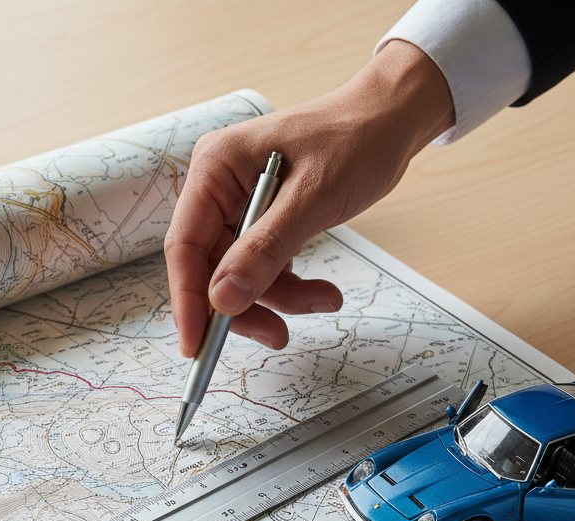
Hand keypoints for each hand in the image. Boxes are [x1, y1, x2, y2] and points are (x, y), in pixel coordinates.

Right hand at [165, 41, 454, 356]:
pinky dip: (292, 288)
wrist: (390, 121)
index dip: (188, 300)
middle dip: (244, 306)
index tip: (196, 346)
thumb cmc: (354, 140)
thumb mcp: (312, 199)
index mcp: (215, 168)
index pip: (185, 245)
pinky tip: (323, 292)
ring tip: (324, 300)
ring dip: (279, 300)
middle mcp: (220, 189)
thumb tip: (222, 299)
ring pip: (241, 278)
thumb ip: (265, 250)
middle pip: (211, 268)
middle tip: (275, 335)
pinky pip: (265, 271)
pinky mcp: (264, 223)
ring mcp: (241, 207)